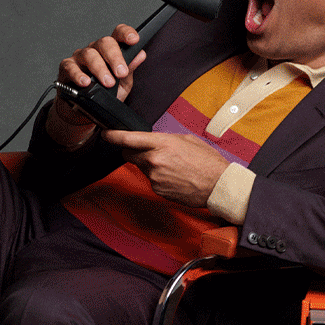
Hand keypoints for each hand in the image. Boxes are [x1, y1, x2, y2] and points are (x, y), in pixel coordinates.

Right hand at [57, 24, 147, 100]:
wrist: (85, 112)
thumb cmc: (105, 94)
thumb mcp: (122, 84)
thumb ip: (130, 70)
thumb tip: (140, 54)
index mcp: (110, 51)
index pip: (118, 34)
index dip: (126, 33)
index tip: (134, 39)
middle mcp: (95, 50)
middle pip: (105, 43)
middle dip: (115, 57)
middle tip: (121, 73)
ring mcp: (79, 57)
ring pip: (89, 54)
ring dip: (100, 69)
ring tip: (108, 83)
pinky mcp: (66, 68)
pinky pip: (71, 67)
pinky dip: (78, 75)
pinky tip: (85, 82)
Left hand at [101, 130, 228, 207]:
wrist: (218, 185)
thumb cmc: (207, 161)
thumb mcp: (187, 140)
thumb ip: (166, 139)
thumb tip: (155, 141)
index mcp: (162, 143)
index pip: (129, 139)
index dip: (114, 136)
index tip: (106, 134)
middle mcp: (154, 160)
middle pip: (129, 154)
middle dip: (134, 152)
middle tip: (150, 151)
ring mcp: (155, 177)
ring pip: (142, 168)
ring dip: (151, 165)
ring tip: (173, 166)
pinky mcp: (157, 190)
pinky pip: (152, 180)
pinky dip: (159, 177)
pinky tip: (175, 176)